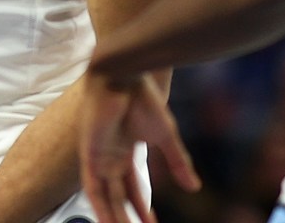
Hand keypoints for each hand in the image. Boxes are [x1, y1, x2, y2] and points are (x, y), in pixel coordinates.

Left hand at [78, 70, 196, 222]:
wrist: (126, 76)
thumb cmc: (144, 99)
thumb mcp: (165, 136)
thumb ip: (177, 163)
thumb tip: (195, 188)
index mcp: (125, 150)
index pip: (133, 187)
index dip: (142, 206)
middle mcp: (110, 156)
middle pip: (118, 196)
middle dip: (129, 217)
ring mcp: (98, 156)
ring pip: (105, 196)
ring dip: (114, 217)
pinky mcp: (89, 153)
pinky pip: (92, 187)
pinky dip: (100, 206)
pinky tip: (108, 222)